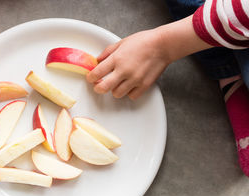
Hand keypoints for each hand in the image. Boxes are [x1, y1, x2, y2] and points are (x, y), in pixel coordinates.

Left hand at [87, 15, 212, 99]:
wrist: (163, 45)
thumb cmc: (143, 42)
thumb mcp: (121, 43)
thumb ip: (107, 53)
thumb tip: (97, 61)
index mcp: (117, 59)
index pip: (96, 73)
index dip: (90, 78)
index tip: (91, 78)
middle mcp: (124, 71)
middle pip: (103, 88)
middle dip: (98, 88)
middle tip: (99, 85)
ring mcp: (134, 79)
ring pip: (116, 94)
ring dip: (114, 89)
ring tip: (117, 83)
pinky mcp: (144, 85)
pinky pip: (131, 96)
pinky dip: (129, 92)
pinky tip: (129, 85)